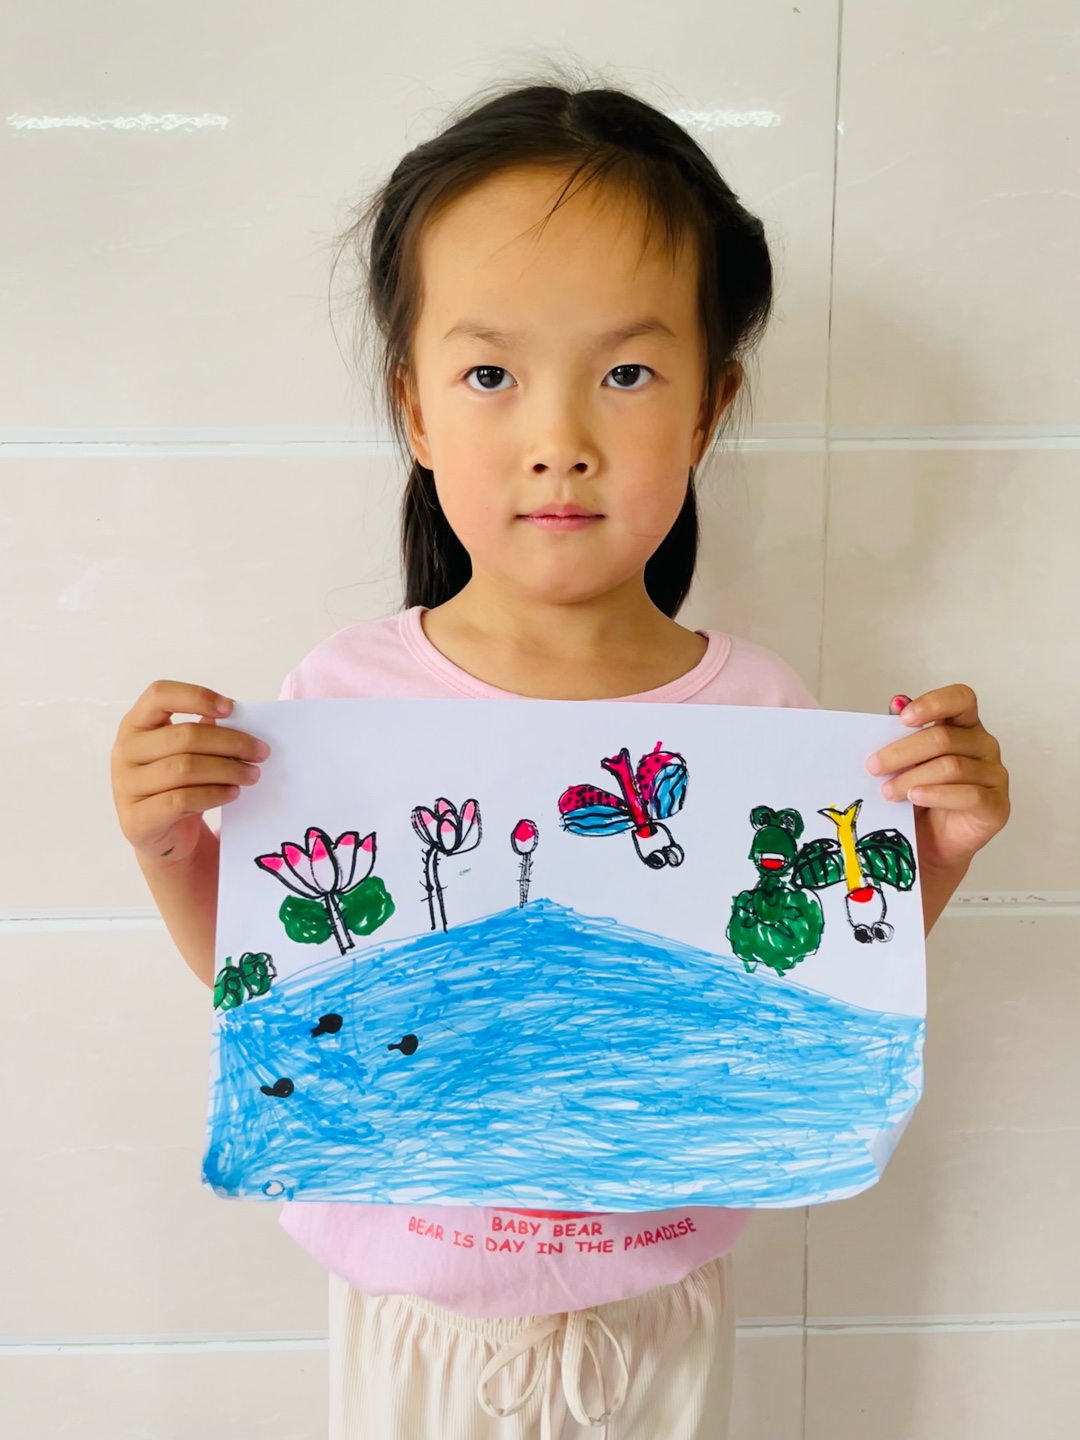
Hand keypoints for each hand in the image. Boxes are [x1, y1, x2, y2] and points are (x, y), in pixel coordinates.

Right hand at [110, 680, 270, 866]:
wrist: (164, 838)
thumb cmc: (177, 786)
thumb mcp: (186, 754)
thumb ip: (203, 731)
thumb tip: (236, 716)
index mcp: (136, 724)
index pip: (159, 695)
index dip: (197, 696)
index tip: (231, 708)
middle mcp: (125, 751)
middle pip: (184, 736)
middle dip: (231, 742)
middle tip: (261, 752)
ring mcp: (126, 786)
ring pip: (185, 768)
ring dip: (227, 769)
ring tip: (252, 774)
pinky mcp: (137, 819)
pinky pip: (182, 800)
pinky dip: (214, 794)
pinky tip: (233, 792)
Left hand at [865, 684, 1009, 875]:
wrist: (930, 842)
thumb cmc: (919, 796)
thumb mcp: (906, 762)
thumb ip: (903, 732)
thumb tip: (897, 702)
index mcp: (964, 726)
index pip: (960, 699)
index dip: (933, 703)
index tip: (903, 718)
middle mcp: (983, 746)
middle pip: (945, 738)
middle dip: (902, 752)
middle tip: (874, 766)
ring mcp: (994, 775)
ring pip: (952, 767)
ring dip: (912, 778)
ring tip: (888, 791)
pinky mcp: (996, 805)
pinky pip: (969, 795)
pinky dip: (937, 795)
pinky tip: (916, 797)